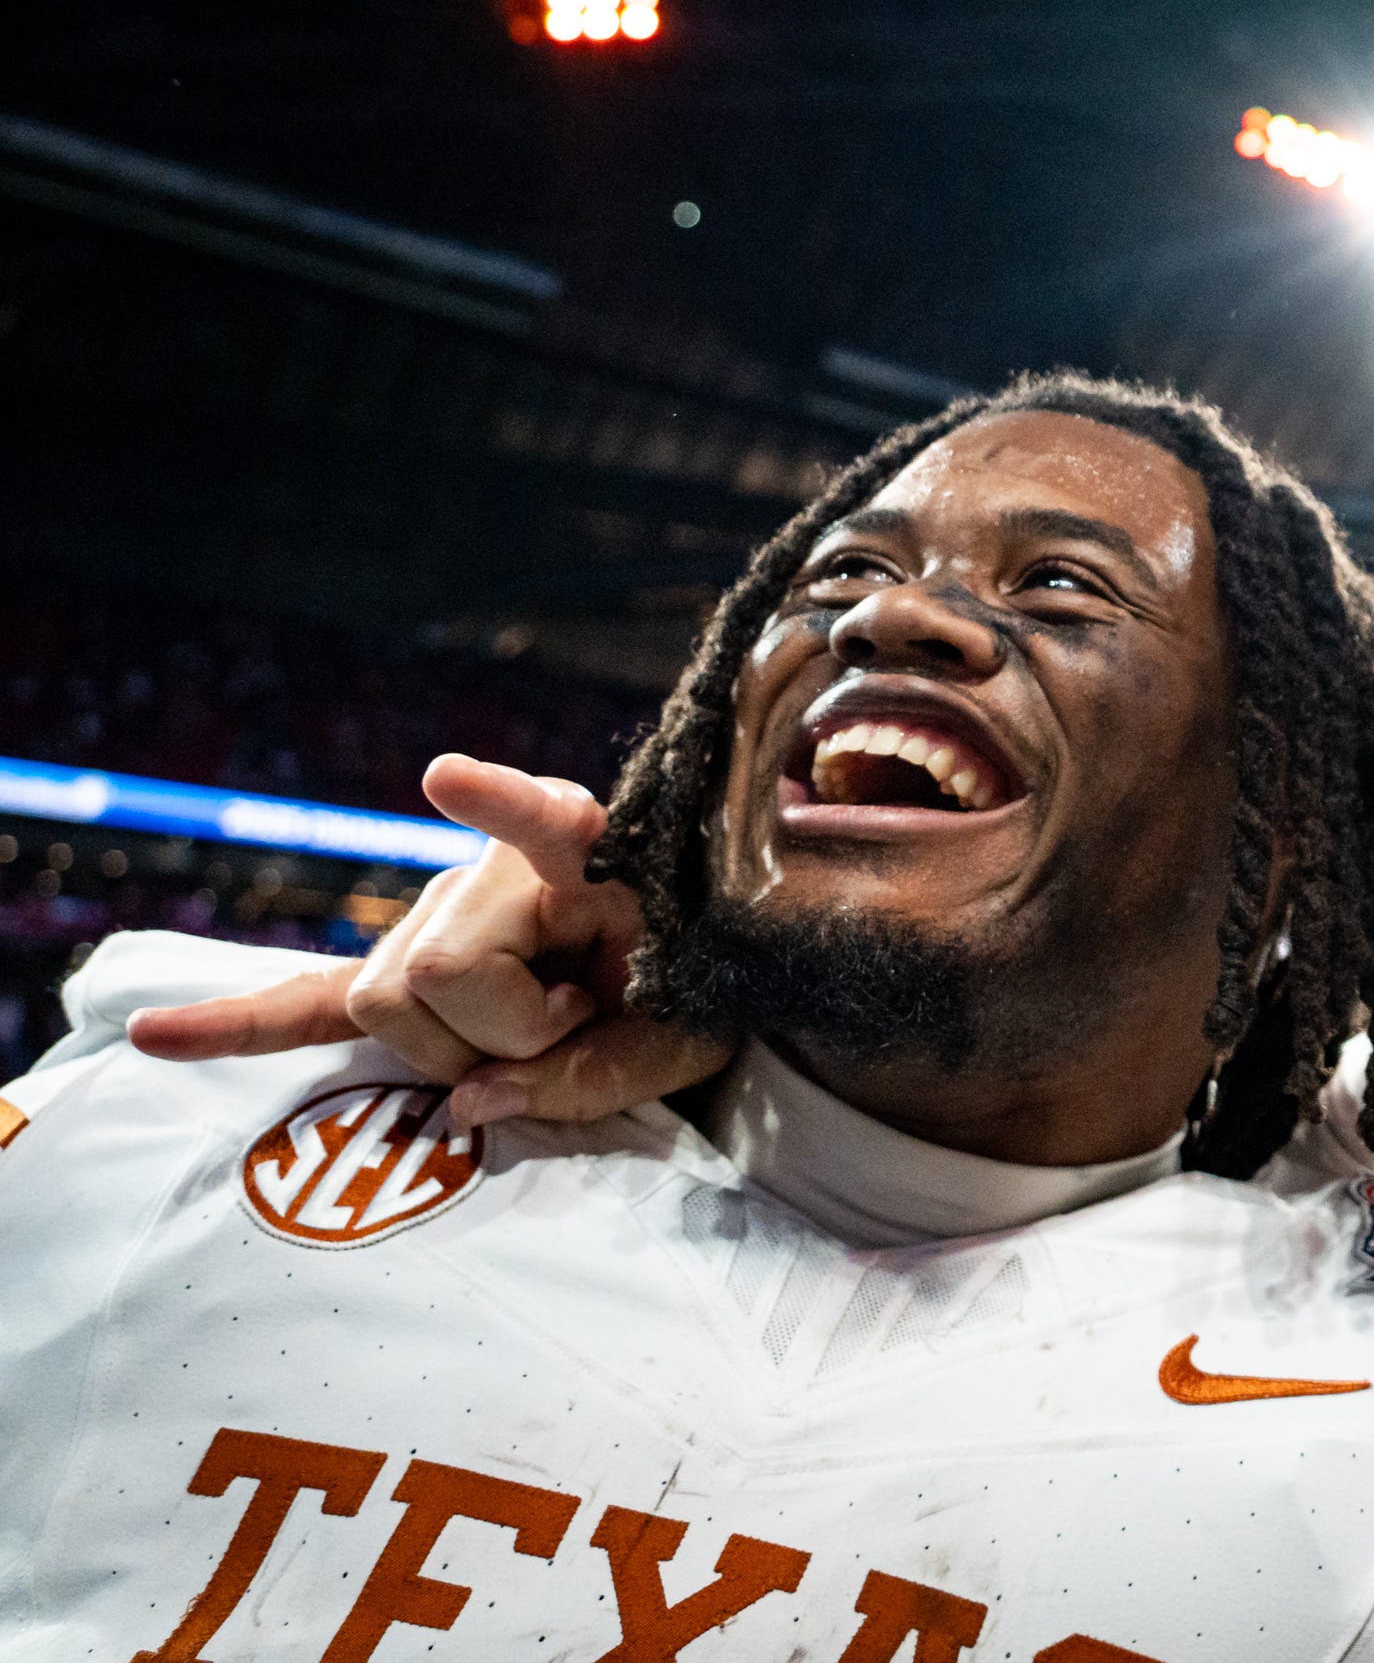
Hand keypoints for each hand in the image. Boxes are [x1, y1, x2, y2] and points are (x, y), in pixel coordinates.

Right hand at [129, 754, 728, 1126]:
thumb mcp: (684, 1037)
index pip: (541, 823)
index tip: (443, 776)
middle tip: (573, 1021)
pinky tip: (155, 1031)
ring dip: (455, 1042)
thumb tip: (461, 1110)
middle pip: (432, 968)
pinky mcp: (412, 954)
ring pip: (382, 992)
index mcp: (590, 855)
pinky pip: (315, 991)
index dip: (497, 804)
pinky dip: (243, 1020)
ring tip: (533, 1026)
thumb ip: (589, 1074)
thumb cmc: (706, 982)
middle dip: (498, 1036)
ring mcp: (442, 906)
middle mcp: (495, 866)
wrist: (706, 952)